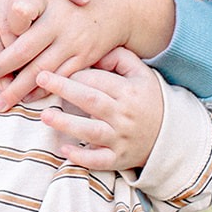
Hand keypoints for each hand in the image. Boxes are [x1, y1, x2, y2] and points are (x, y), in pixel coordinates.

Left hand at [0, 0, 173, 109]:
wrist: (122, 3)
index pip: (18, 9)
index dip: (4, 23)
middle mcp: (59, 19)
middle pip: (23, 48)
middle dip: (0, 67)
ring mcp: (73, 41)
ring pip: (40, 71)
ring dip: (17, 89)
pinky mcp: (84, 57)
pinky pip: (59, 78)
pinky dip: (41, 91)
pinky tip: (26, 99)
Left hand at [35, 48, 163, 172]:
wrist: (170, 135)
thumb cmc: (148, 99)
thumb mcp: (141, 73)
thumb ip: (120, 58)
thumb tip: (94, 51)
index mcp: (128, 91)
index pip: (98, 80)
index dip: (75, 73)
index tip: (55, 69)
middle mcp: (123, 115)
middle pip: (91, 101)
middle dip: (64, 89)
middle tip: (40, 78)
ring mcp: (120, 138)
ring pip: (91, 131)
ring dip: (67, 123)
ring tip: (44, 115)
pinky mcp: (118, 158)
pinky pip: (99, 160)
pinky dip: (82, 157)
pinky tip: (64, 149)